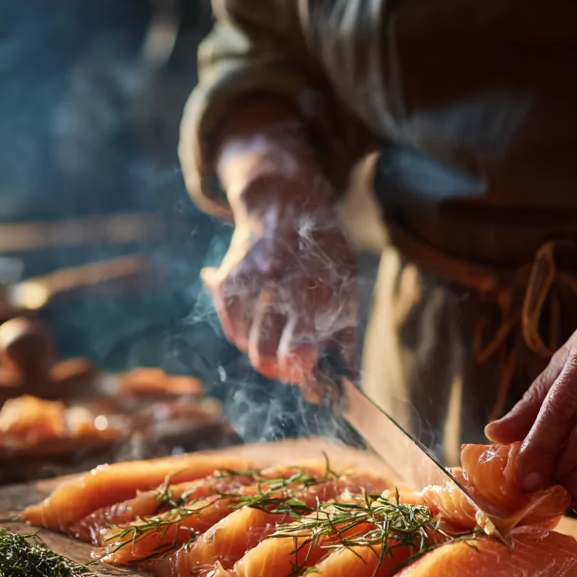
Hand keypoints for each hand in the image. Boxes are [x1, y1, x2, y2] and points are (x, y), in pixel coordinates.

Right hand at [202, 180, 357, 389]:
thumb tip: (348, 377)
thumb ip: (345, 332)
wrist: (283, 199)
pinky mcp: (228, 277)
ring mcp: (250, 282)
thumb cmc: (322, 247)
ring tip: (273, 332)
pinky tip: (256, 319)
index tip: (304, 376)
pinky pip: (230, 324)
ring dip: (258, 347)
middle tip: (285, 364)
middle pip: (263, 356)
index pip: (297, 354)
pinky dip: (240, 330)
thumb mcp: (346, 282)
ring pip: (244, 343)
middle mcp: (280, 288)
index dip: (298, 374)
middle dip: (275, 368)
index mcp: (315, 292)